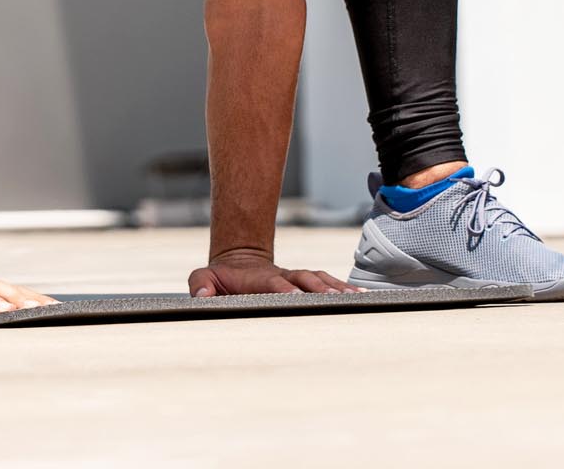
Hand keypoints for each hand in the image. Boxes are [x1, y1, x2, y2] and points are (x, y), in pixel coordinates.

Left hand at [188, 249, 362, 296]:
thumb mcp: (204, 277)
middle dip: (320, 289)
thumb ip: (200, 283)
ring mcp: (296, 278)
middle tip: (336, 300)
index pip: (276, 284)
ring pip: (321, 280)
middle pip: (306, 280)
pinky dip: (345, 289)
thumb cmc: (221, 278)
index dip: (286, 290)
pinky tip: (362, 296)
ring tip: (358, 298)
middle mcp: (284, 276)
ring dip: (338, 289)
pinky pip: (328, 284)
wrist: (238, 263)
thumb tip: (202, 294)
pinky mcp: (306, 283)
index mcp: (261, 278)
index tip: (296, 297)